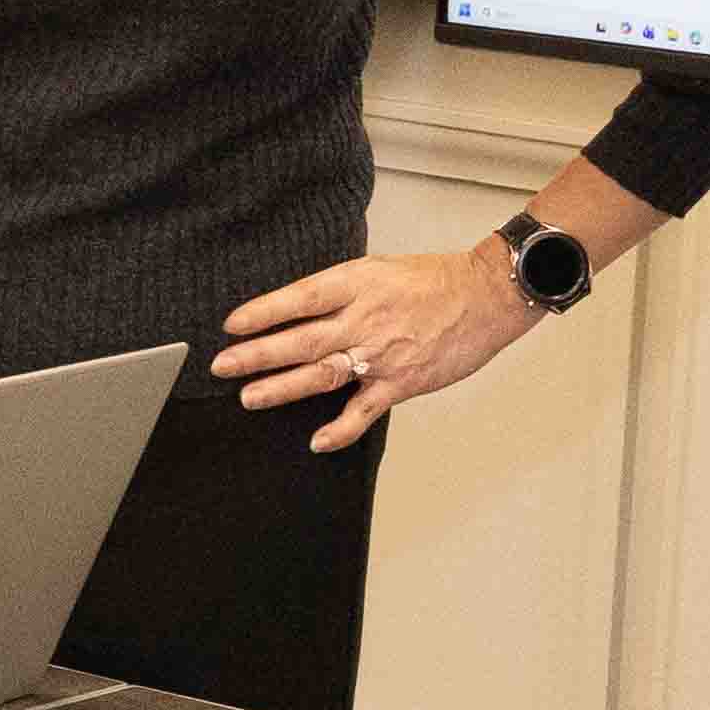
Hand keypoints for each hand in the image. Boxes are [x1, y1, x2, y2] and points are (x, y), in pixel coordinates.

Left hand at [212, 238, 537, 448]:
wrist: (486, 296)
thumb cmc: (435, 280)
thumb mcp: (380, 269)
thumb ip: (342, 289)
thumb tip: (300, 307)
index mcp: (357, 284)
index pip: (299, 299)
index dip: (263, 312)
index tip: (231, 325)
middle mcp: (364, 319)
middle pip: (300, 341)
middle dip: (256, 355)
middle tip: (223, 366)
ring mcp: (381, 354)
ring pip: (321, 375)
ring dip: (281, 388)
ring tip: (249, 397)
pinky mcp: (400, 382)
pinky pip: (363, 411)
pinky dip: (339, 429)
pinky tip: (317, 441)